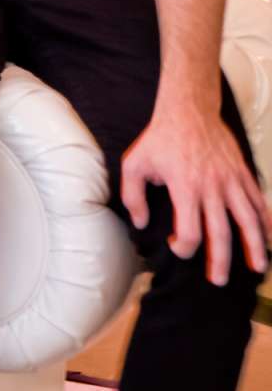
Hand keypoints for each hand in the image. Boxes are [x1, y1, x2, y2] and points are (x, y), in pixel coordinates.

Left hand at [121, 103, 270, 284]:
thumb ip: (133, 196)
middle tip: (219, 281)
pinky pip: (258, 200)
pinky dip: (265, 220)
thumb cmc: (160, 138)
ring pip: (248, 219)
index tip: (178, 247)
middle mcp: (212, 187)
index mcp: (185, 187)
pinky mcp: (242, 172)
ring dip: (254, 246)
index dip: (184, 247)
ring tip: (258, 267)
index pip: (191, 231)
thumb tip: (141, 223)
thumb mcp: (135, 164)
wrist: (189, 109)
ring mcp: (231, 180)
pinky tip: (268, 237)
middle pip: (222, 232)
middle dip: (221, 261)